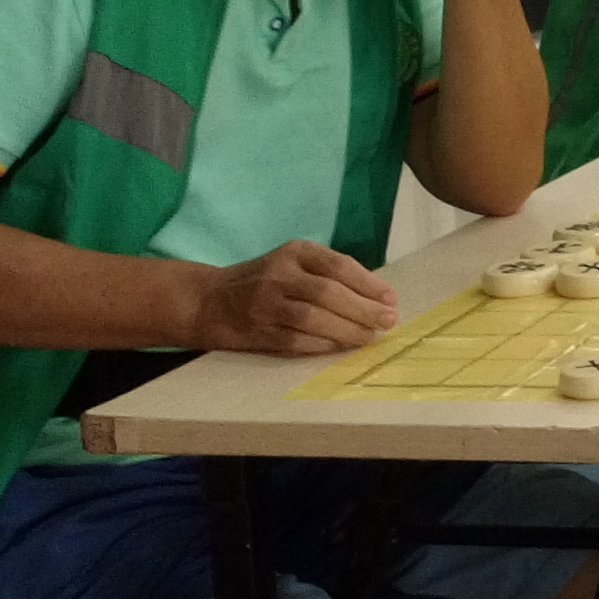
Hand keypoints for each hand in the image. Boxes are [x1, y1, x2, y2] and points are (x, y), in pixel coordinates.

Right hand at [188, 239, 396, 355]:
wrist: (207, 300)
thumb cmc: (264, 281)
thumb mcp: (294, 264)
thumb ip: (329, 275)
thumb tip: (378, 298)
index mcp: (295, 252)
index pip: (339, 265)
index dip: (369, 284)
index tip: (391, 300)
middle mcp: (279, 274)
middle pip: (329, 293)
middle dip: (364, 309)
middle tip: (388, 322)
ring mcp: (265, 303)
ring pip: (313, 318)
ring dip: (347, 330)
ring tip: (369, 337)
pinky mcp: (256, 330)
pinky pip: (296, 339)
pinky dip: (322, 344)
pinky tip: (339, 346)